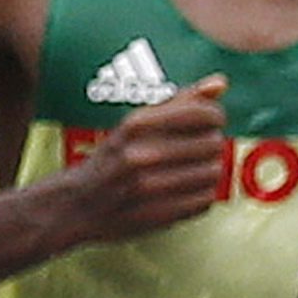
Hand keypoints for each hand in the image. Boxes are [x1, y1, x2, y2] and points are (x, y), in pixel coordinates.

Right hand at [65, 74, 227, 239]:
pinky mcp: (160, 214)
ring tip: (190, 169)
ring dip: (208, 170)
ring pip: (213, 172)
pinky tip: (184, 190)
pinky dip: (201, 194)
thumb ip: (179, 101)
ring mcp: (149, 187)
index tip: (208, 122)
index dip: (214, 116)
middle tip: (194, 149)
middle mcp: (141, 154)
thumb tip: (220, 83)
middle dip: (209, 144)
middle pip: (213, 143)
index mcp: (136, 125)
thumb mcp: (136, 122)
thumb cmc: (114, 157)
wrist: (78, 204)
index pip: (203, 114)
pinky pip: (205, 199)